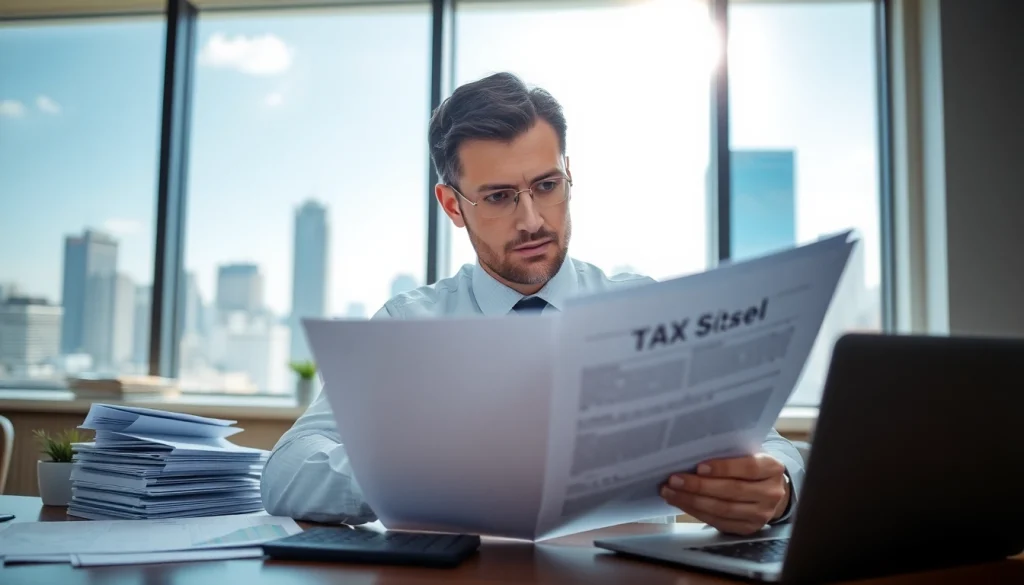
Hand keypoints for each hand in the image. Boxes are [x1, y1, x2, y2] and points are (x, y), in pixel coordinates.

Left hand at [660, 453, 789, 535]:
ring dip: (692, 501)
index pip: (748, 468)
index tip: (699, 467)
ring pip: (723, 509)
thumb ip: (729, 453)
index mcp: (772, 468)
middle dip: (699, 486)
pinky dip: (696, 512)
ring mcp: (761, 514)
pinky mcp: (748, 528)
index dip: (723, 468)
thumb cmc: (750, 466)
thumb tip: (691, 453)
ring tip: (670, 492)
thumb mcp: (747, 454)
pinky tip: (681, 502)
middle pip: (732, 491)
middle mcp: (770, 493)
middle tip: (674, 480)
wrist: (769, 490)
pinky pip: (719, 521)